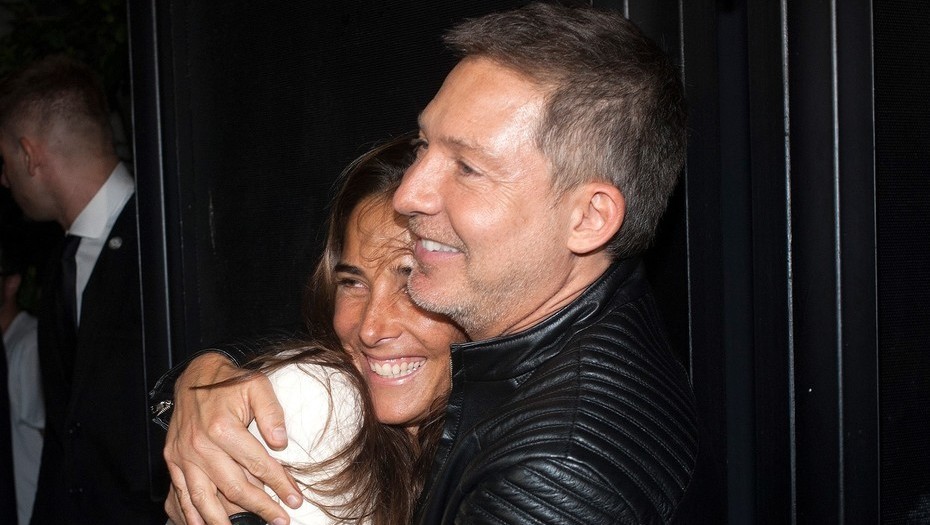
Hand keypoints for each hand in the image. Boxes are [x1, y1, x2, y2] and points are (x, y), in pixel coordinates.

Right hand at [163, 352, 301, 524]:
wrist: (195, 375)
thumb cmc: (229, 381)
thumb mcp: (257, 384)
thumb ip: (271, 411)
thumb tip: (281, 441)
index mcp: (223, 427)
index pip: (258, 464)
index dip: (279, 484)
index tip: (295, 499)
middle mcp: (200, 445)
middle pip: (234, 486)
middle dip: (260, 507)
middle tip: (281, 520)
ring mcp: (184, 455)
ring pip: (205, 497)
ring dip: (224, 520)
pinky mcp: (173, 459)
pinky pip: (182, 492)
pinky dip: (192, 513)